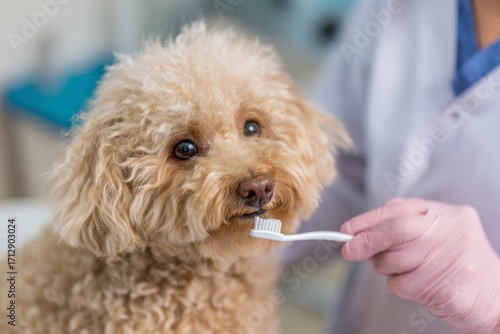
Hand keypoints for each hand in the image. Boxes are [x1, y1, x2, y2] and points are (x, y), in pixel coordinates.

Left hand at [340, 198, 499, 332]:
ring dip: (385, 268)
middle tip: (348, 250)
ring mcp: (451, 258)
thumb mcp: (435, 237)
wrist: (496, 298)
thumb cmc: (455, 265)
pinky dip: (399, 286)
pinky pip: (402, 284)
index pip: (399, 209)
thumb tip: (357, 237)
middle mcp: (452, 231)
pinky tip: (418, 285)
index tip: (347, 229)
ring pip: (394, 259)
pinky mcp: (447, 286)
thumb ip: (402, 232)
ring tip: (404, 271)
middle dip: (367, 240)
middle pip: (396, 230)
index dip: (369, 219)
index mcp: (448, 214)